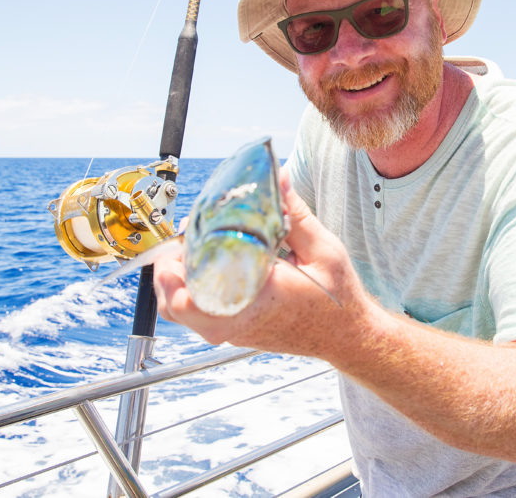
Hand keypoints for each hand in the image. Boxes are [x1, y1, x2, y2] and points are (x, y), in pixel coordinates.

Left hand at [152, 168, 374, 357]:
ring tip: (188, 251)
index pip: (193, 295)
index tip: (185, 236)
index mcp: (255, 302)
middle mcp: (237, 322)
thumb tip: (277, 178)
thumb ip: (295, 215)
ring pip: (181, 314)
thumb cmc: (338, 301)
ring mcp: (233, 331)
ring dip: (175, 283)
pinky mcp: (235, 332)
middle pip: (175, 306)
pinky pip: (196, 317)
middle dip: (168, 269)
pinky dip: (190, 293)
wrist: (348, 336)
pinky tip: (206, 267)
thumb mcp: (323, 251)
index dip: (177, 264)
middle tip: (182, 238)